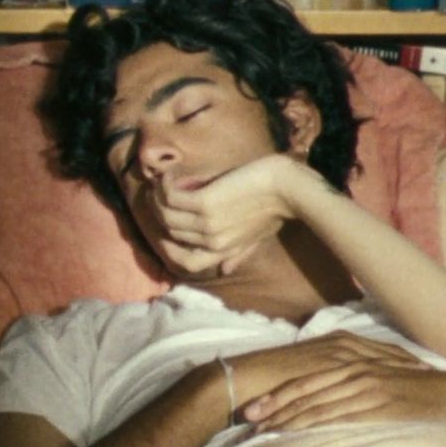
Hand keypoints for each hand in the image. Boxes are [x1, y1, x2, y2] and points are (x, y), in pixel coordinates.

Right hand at [146, 154, 319, 276]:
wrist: (288, 189)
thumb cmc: (277, 209)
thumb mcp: (257, 237)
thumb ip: (239, 253)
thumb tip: (225, 269)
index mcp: (223, 251)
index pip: (186, 263)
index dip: (169, 249)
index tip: (163, 229)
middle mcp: (211, 241)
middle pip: (172, 231)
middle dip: (160, 212)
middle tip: (159, 194)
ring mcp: (207, 223)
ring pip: (166, 214)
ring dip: (157, 197)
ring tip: (161, 184)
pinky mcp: (205, 202)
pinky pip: (171, 197)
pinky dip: (165, 186)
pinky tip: (168, 177)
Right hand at [223, 332, 432, 408]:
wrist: (246, 379)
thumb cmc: (275, 381)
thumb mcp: (312, 374)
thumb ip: (333, 376)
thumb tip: (352, 387)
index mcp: (341, 344)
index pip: (383, 352)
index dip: (407, 361)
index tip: (430, 370)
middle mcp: (343, 345)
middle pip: (390, 354)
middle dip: (416, 365)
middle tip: (443, 375)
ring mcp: (337, 354)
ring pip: (383, 362)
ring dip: (408, 372)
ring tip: (433, 382)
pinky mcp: (328, 366)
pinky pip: (365, 373)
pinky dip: (387, 379)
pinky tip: (405, 389)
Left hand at [242, 367, 445, 432]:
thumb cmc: (432, 399)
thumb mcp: (394, 392)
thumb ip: (367, 397)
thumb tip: (343, 412)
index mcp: (361, 365)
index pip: (312, 379)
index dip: (283, 393)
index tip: (257, 407)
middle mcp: (362, 370)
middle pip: (308, 387)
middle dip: (276, 404)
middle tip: (247, 419)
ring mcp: (372, 385)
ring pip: (320, 401)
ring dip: (289, 416)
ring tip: (264, 432)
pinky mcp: (383, 403)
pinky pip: (343, 414)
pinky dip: (317, 423)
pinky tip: (300, 435)